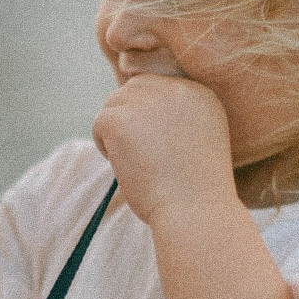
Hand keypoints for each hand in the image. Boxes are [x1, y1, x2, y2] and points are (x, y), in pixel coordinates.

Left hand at [92, 73, 235, 227]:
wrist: (195, 211)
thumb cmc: (196, 190)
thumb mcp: (198, 141)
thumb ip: (176, 119)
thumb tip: (138, 115)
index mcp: (199, 93)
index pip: (158, 88)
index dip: (149, 118)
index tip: (162, 149)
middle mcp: (175, 88)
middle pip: (133, 90)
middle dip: (131, 120)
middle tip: (146, 156)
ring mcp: (147, 101)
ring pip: (114, 105)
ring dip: (118, 134)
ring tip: (140, 163)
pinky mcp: (121, 119)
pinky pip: (99, 123)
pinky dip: (105, 147)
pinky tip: (128, 167)